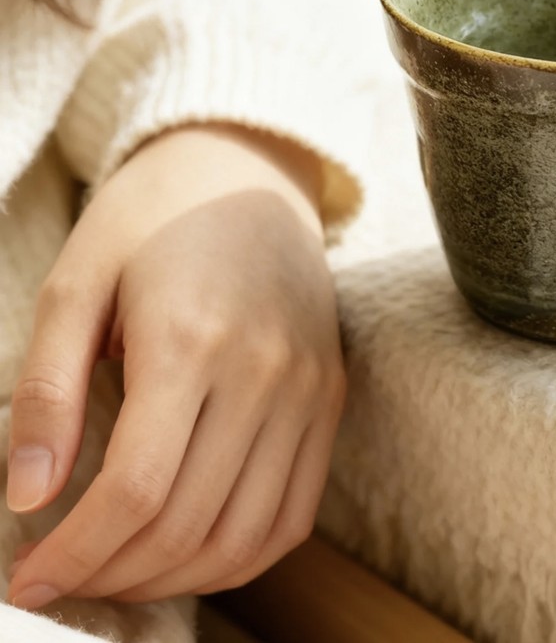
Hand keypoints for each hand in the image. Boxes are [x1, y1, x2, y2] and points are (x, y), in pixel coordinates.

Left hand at [5, 124, 346, 607]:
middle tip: (62, 576)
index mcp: (192, 340)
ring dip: (175, 580)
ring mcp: (309, 386)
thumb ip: (47, 390)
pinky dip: (242, 555)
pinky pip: (296, 510)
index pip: (136, 490)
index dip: (74, 554)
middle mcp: (265, 371)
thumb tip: (25, 495)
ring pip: (246, 533)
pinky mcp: (329, 394)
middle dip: (112, 575)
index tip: (27, 579)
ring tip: (119, 572)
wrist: (249, 170)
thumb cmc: (151, 219)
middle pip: (190, 523)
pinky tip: (193, 555)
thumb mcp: (77, 283)